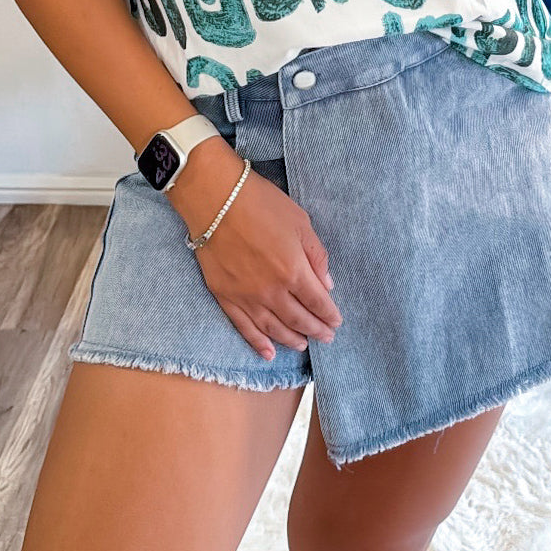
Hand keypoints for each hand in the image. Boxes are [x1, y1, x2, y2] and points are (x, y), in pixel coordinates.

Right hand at [192, 164, 342, 360]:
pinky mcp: (225, 296)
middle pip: (299, 319)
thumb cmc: (260, 203)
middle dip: (315, 330)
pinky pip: (244, 327)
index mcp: (294, 271)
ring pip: (274, 328)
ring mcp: (247, 297)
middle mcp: (272, 291)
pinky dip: (257, 343)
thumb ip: (316, 255)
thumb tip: (326, 285)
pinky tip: (268, 352)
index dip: (329, 314)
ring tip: (303, 345)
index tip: (336, 322)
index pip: (318, 302)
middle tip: (326, 337)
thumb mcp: (300, 221)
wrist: (214, 198)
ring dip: (291, 339)